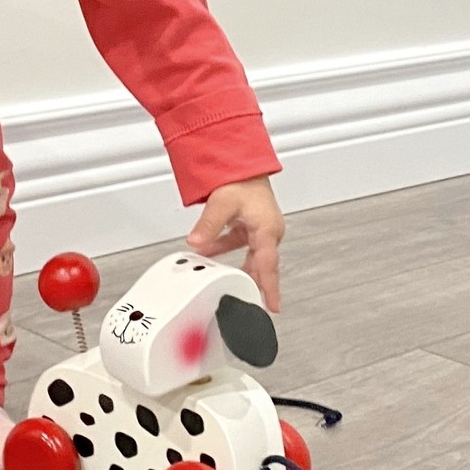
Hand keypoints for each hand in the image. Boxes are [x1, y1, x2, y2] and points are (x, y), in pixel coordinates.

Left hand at [186, 175, 285, 312]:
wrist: (242, 163)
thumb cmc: (242, 179)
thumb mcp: (222, 204)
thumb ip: (208, 226)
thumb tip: (196, 242)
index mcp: (267, 230)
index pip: (268, 266)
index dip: (269, 288)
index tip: (273, 306)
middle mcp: (268, 232)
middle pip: (261, 265)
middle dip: (253, 283)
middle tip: (249, 302)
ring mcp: (260, 229)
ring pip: (249, 256)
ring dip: (235, 266)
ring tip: (223, 280)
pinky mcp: (251, 225)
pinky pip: (238, 244)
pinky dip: (224, 249)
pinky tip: (209, 252)